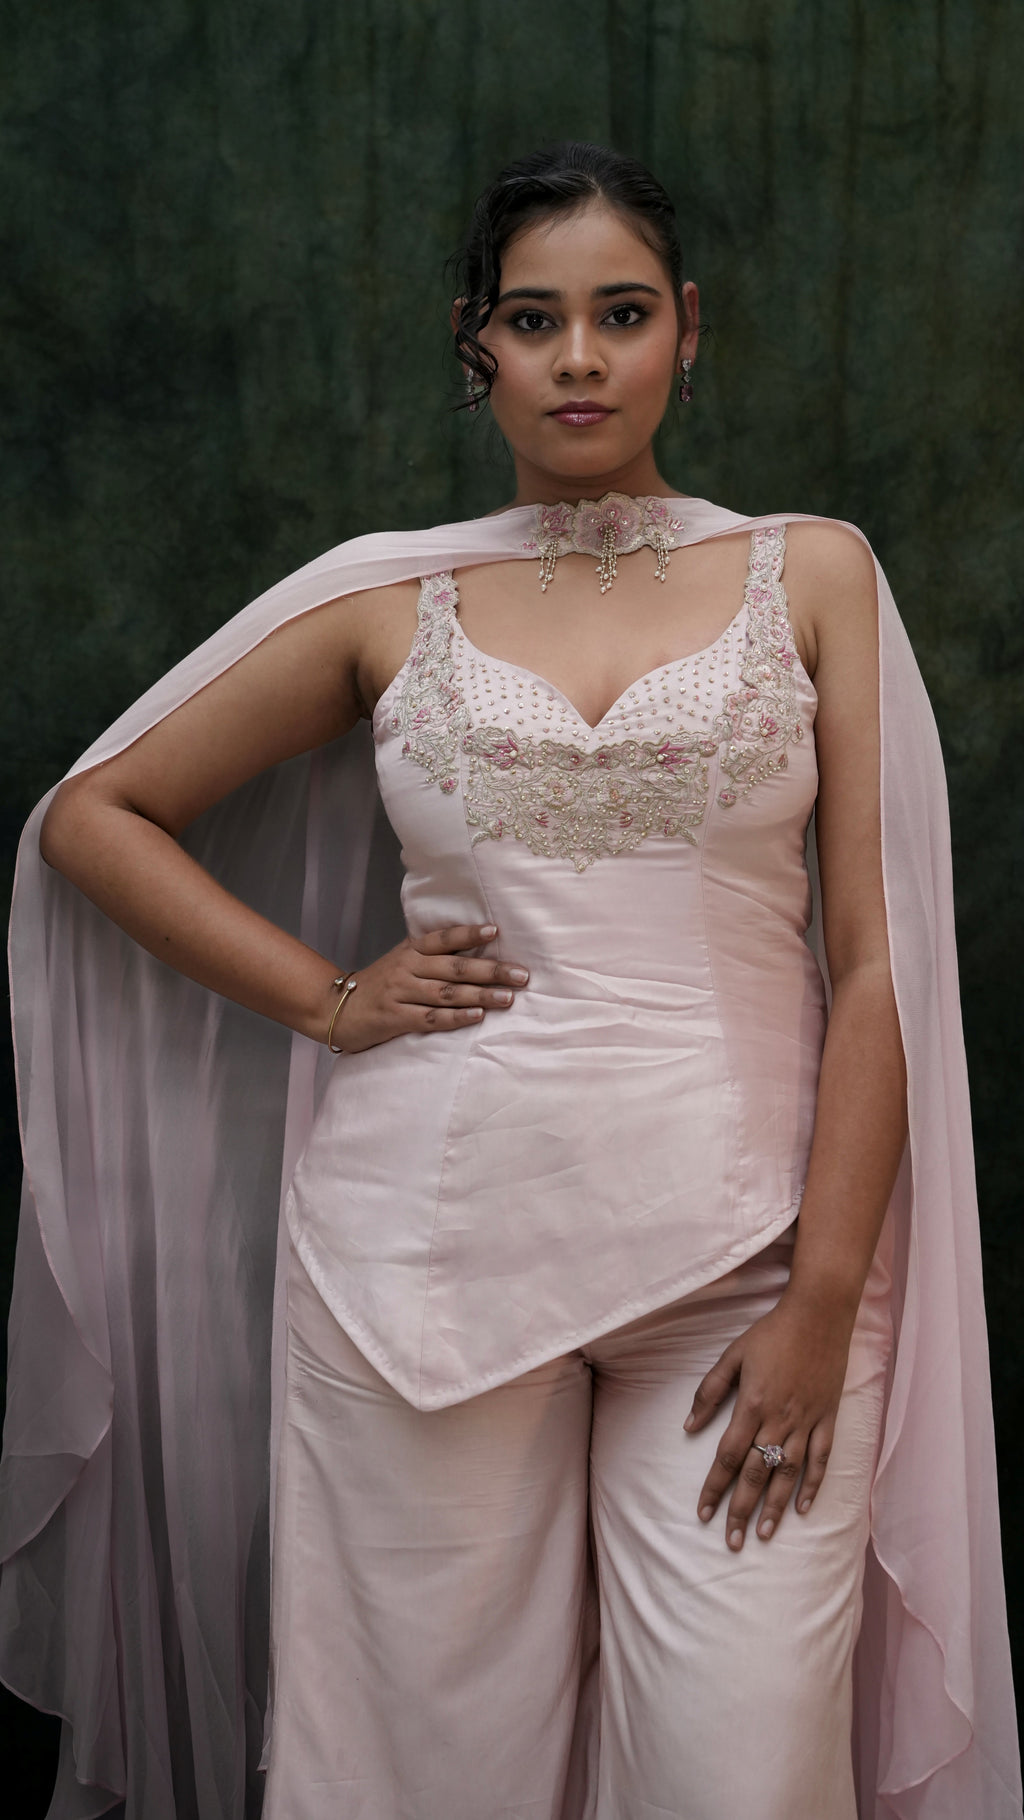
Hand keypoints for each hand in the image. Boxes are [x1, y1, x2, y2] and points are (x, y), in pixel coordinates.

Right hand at [329, 923, 527, 1053]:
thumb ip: (431, 956)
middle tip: (521, 974)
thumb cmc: (377, 986)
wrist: (334, 1008)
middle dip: (491, 970)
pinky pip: (430, 1017)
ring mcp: (401, 992)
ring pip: (447, 993)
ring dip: (481, 995)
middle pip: (455, 967)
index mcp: (411, 950)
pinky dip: (456, 1018)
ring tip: (508, 997)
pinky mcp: (395, 1018)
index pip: (444, 938)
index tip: (496, 931)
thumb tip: (476, 950)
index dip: (469, 934)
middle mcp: (407, 967)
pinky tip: (477, 1017)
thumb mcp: (401, 962)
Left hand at [684, 1289, 854, 1549]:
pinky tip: (803, 1508)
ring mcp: (806, 1422)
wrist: (818, 1315)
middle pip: (755, 1474)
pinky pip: (821, 1460)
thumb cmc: (771, 1333)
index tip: (702, 1513)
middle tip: (731, 1542)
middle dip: (740, 1510)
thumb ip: (709, 1392)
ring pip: (788, 1475)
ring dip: (774, 1507)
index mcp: (752, 1406)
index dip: (713, 1488)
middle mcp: (779, 1420)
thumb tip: (688, 1426)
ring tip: (762, 1535)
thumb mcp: (733, 1356)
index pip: (728, 1457)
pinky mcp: (827, 1419)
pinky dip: (813, 1486)